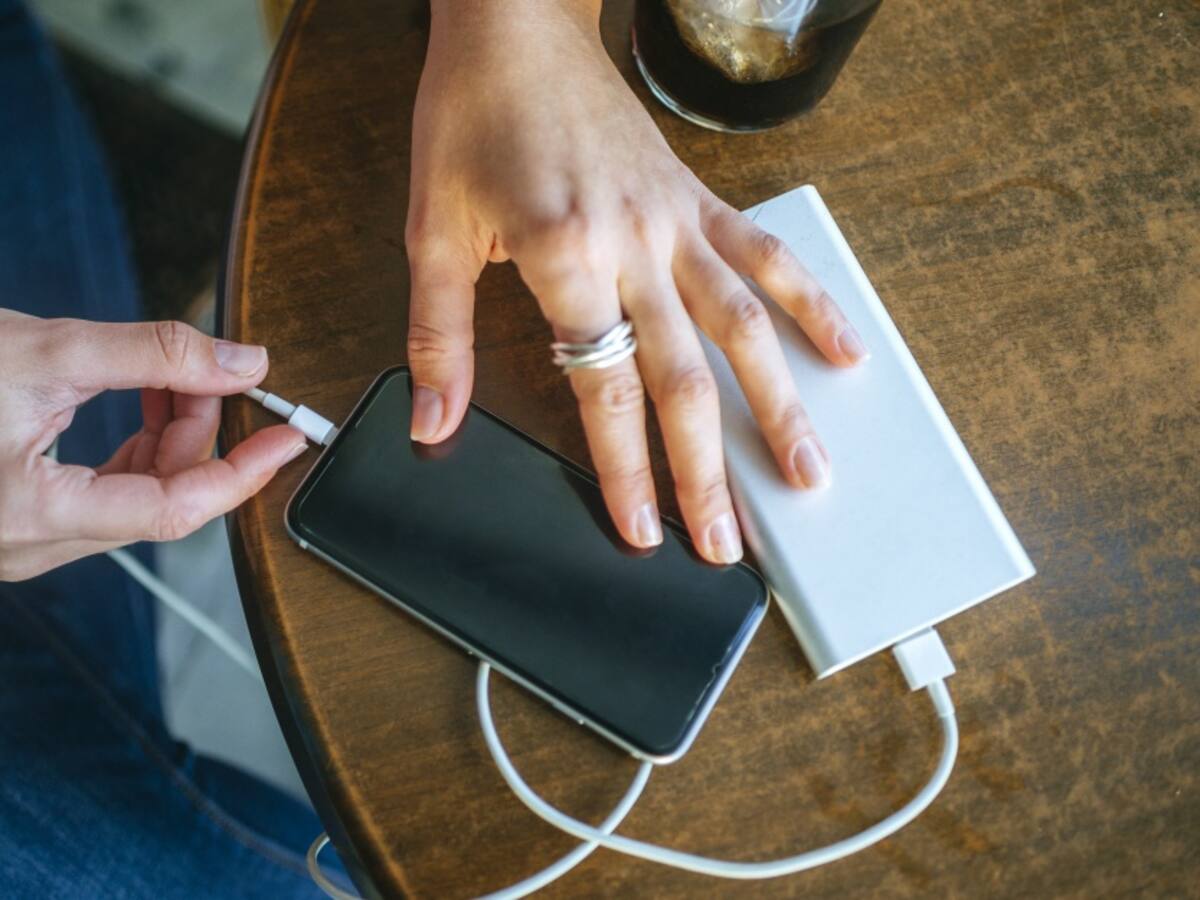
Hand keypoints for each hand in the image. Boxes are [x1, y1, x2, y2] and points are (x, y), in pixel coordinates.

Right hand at [0, 310, 306, 580]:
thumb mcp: (45, 350)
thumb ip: (152, 354)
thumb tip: (240, 363)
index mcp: (37, 516)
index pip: (175, 510)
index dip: (242, 471)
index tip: (287, 439)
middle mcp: (34, 544)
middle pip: (163, 498)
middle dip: (203, 432)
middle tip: (221, 375)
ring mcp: (30, 537)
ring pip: (139, 495)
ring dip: (172, 435)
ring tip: (181, 377)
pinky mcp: (29, 517)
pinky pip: (108, 492)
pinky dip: (139, 446)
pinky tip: (152, 399)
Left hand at [405, 1, 866, 563]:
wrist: (516, 27)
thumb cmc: (471, 117)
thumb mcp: (433, 230)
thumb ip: (439, 336)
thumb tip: (433, 423)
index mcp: (563, 254)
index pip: (605, 389)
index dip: (627, 470)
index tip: (645, 531)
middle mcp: (634, 244)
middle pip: (684, 378)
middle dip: (709, 471)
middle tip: (727, 543)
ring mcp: (676, 221)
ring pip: (743, 327)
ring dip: (779, 406)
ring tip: (809, 473)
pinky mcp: (699, 198)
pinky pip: (765, 255)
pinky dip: (809, 303)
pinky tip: (844, 352)